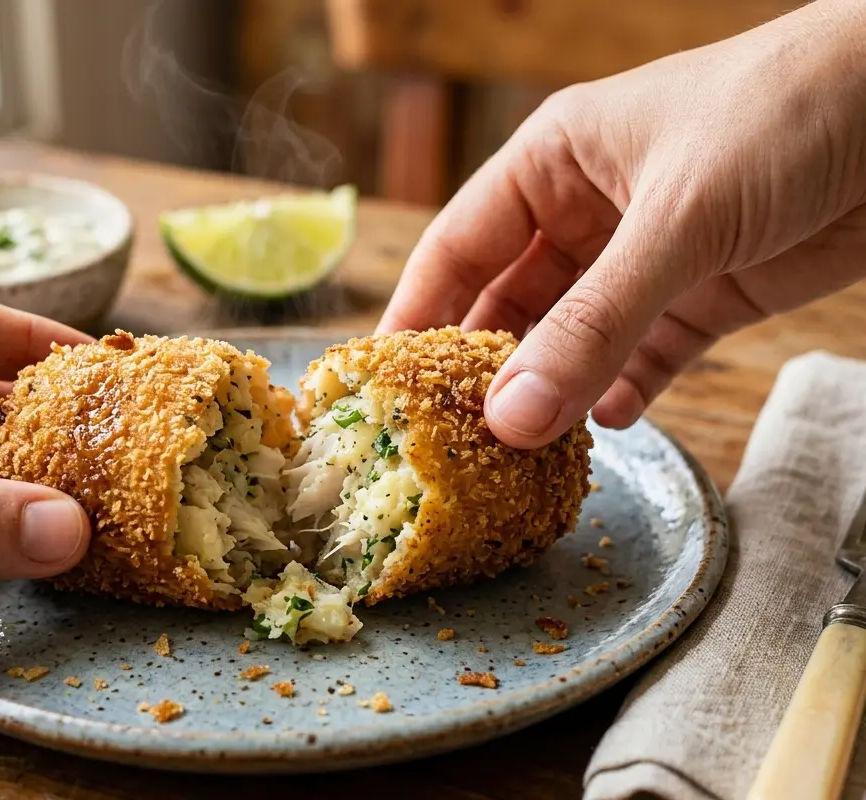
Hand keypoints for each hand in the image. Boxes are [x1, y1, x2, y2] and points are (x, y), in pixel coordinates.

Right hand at [379, 0, 865, 447]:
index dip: (414, 315)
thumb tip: (511, 417)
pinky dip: (619, 393)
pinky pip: (640, 358)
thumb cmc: (784, 115)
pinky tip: (599, 428)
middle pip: (507, 303)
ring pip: (572, 339)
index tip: (379, 387)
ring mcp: (644, 259)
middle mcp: (587, 213)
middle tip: (444, 442)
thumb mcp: (676, 219)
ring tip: (513, 455)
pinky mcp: (702, 296)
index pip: (457, 247)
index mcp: (553, 164)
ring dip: (547, 392)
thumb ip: (594, 322)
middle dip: (480, 369)